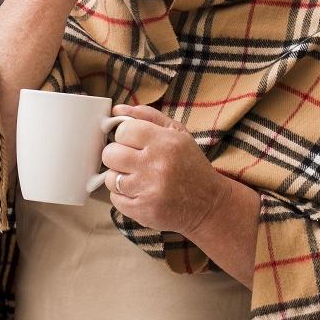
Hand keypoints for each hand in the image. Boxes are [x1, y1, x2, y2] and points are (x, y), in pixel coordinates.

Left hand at [100, 103, 229, 235]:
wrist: (209, 204)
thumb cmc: (190, 165)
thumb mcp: (178, 133)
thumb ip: (148, 116)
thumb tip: (117, 109)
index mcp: (165, 142)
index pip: (123, 130)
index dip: (124, 135)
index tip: (133, 142)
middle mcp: (156, 166)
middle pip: (110, 154)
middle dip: (118, 156)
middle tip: (132, 160)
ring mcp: (148, 190)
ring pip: (110, 178)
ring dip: (120, 177)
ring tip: (138, 178)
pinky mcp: (143, 211)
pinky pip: (115, 199)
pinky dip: (124, 196)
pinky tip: (140, 193)